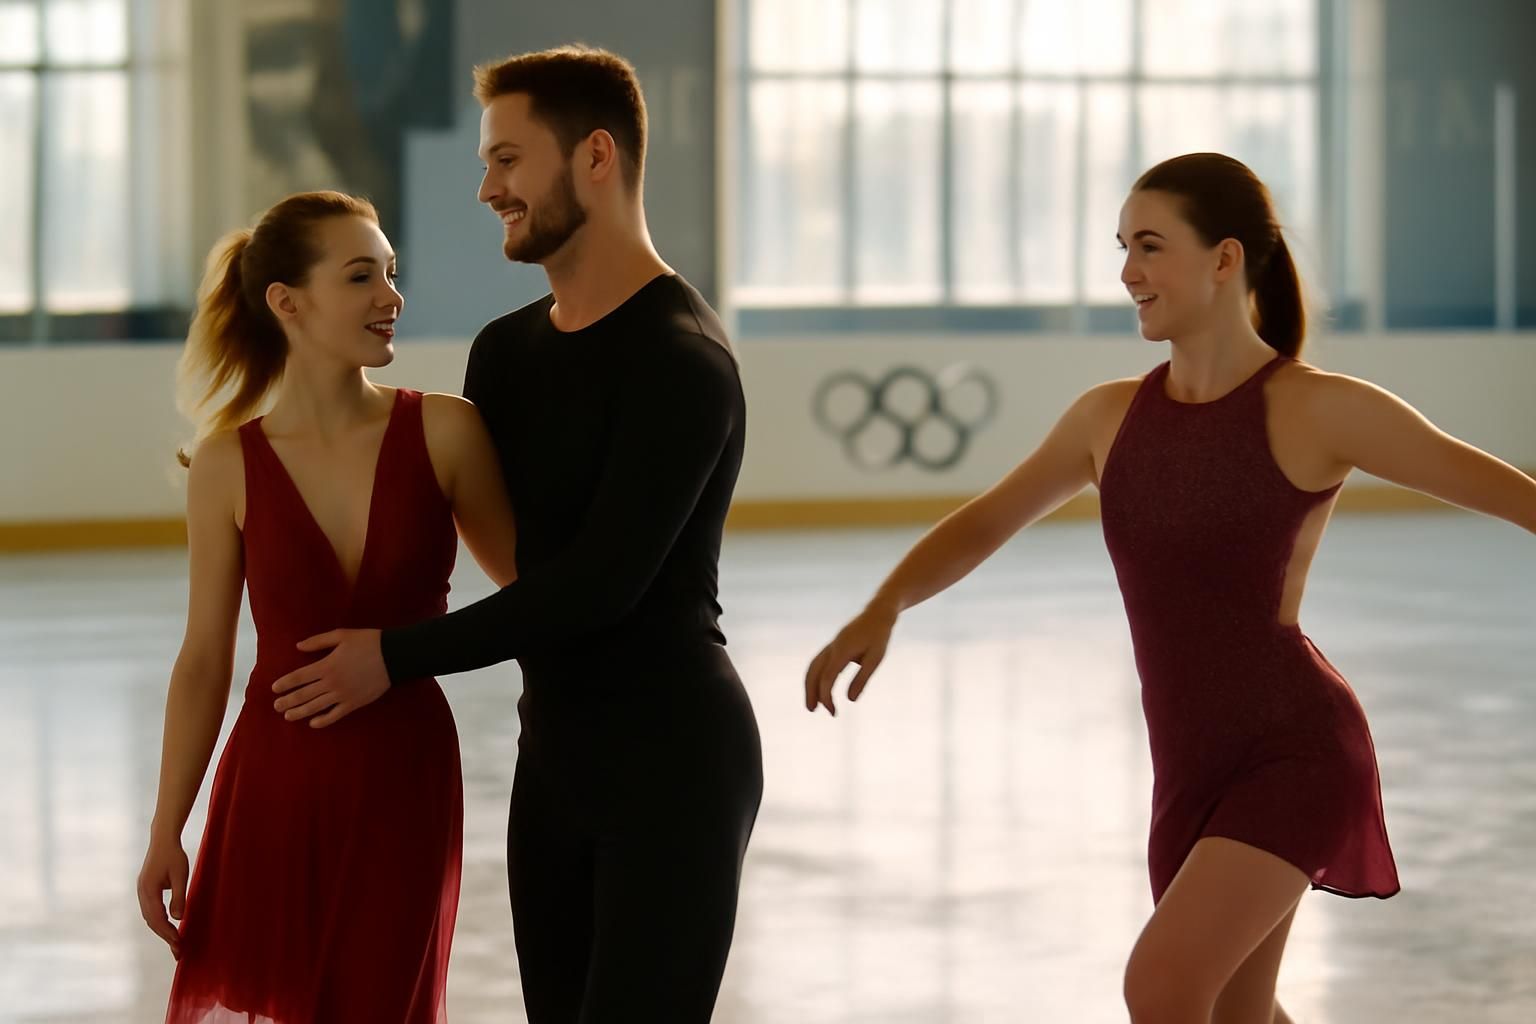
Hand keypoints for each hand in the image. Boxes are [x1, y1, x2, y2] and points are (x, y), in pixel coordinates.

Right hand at [136, 836, 187, 957]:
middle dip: (165, 936)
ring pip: (150, 917)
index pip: (158, 918)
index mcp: (149, 890)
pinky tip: (169, 926)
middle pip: (152, 921)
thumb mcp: (181, 875)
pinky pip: (151, 910)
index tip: (179, 944)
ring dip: (161, 930)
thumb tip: (178, 918)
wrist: (163, 839)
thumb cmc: (174, 855)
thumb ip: (179, 896)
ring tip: (175, 942)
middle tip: (179, 950)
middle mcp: (142, 893)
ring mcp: (142, 892)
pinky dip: (159, 921)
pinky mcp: (145, 889)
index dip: (168, 933)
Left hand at [271, 628, 386, 727]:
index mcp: (326, 665)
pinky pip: (335, 715)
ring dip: (300, 712)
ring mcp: (342, 695)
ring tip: (288, 716)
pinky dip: (323, 721)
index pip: (299, 677)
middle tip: (276, 706)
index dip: (285, 683)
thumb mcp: (342, 635)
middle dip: (288, 701)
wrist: (393, 656)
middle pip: (303, 694)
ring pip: (316, 707)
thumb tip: (298, 646)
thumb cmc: (367, 642)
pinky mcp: (354, 703)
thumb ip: (318, 641)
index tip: (274, 688)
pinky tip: (313, 723)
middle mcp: (331, 683)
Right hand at [804, 603, 896, 715]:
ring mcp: (831, 646)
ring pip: (813, 666)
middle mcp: (832, 648)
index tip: (833, 712)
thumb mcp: (875, 659)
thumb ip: (862, 679)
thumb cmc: (879, 636)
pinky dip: (816, 676)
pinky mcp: (834, 646)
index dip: (826, 696)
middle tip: (812, 710)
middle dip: (810, 691)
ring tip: (813, 704)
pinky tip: (822, 688)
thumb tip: (850, 700)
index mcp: (842, 651)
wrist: (878, 613)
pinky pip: (819, 662)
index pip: (827, 678)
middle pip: (814, 672)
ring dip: (810, 685)